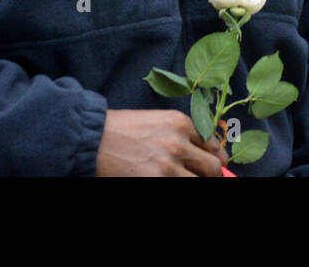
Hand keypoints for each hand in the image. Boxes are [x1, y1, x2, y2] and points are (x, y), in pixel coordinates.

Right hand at [96, 109, 229, 175]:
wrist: (91, 139)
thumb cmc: (120, 129)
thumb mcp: (156, 121)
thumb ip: (179, 134)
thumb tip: (199, 153)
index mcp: (180, 123)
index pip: (213, 145)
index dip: (217, 159)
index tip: (217, 166)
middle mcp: (178, 142)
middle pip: (212, 167)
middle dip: (212, 175)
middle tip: (207, 178)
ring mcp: (168, 165)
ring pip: (199, 181)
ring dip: (196, 182)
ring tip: (186, 180)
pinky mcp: (156, 181)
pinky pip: (180, 186)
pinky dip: (179, 185)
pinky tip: (170, 182)